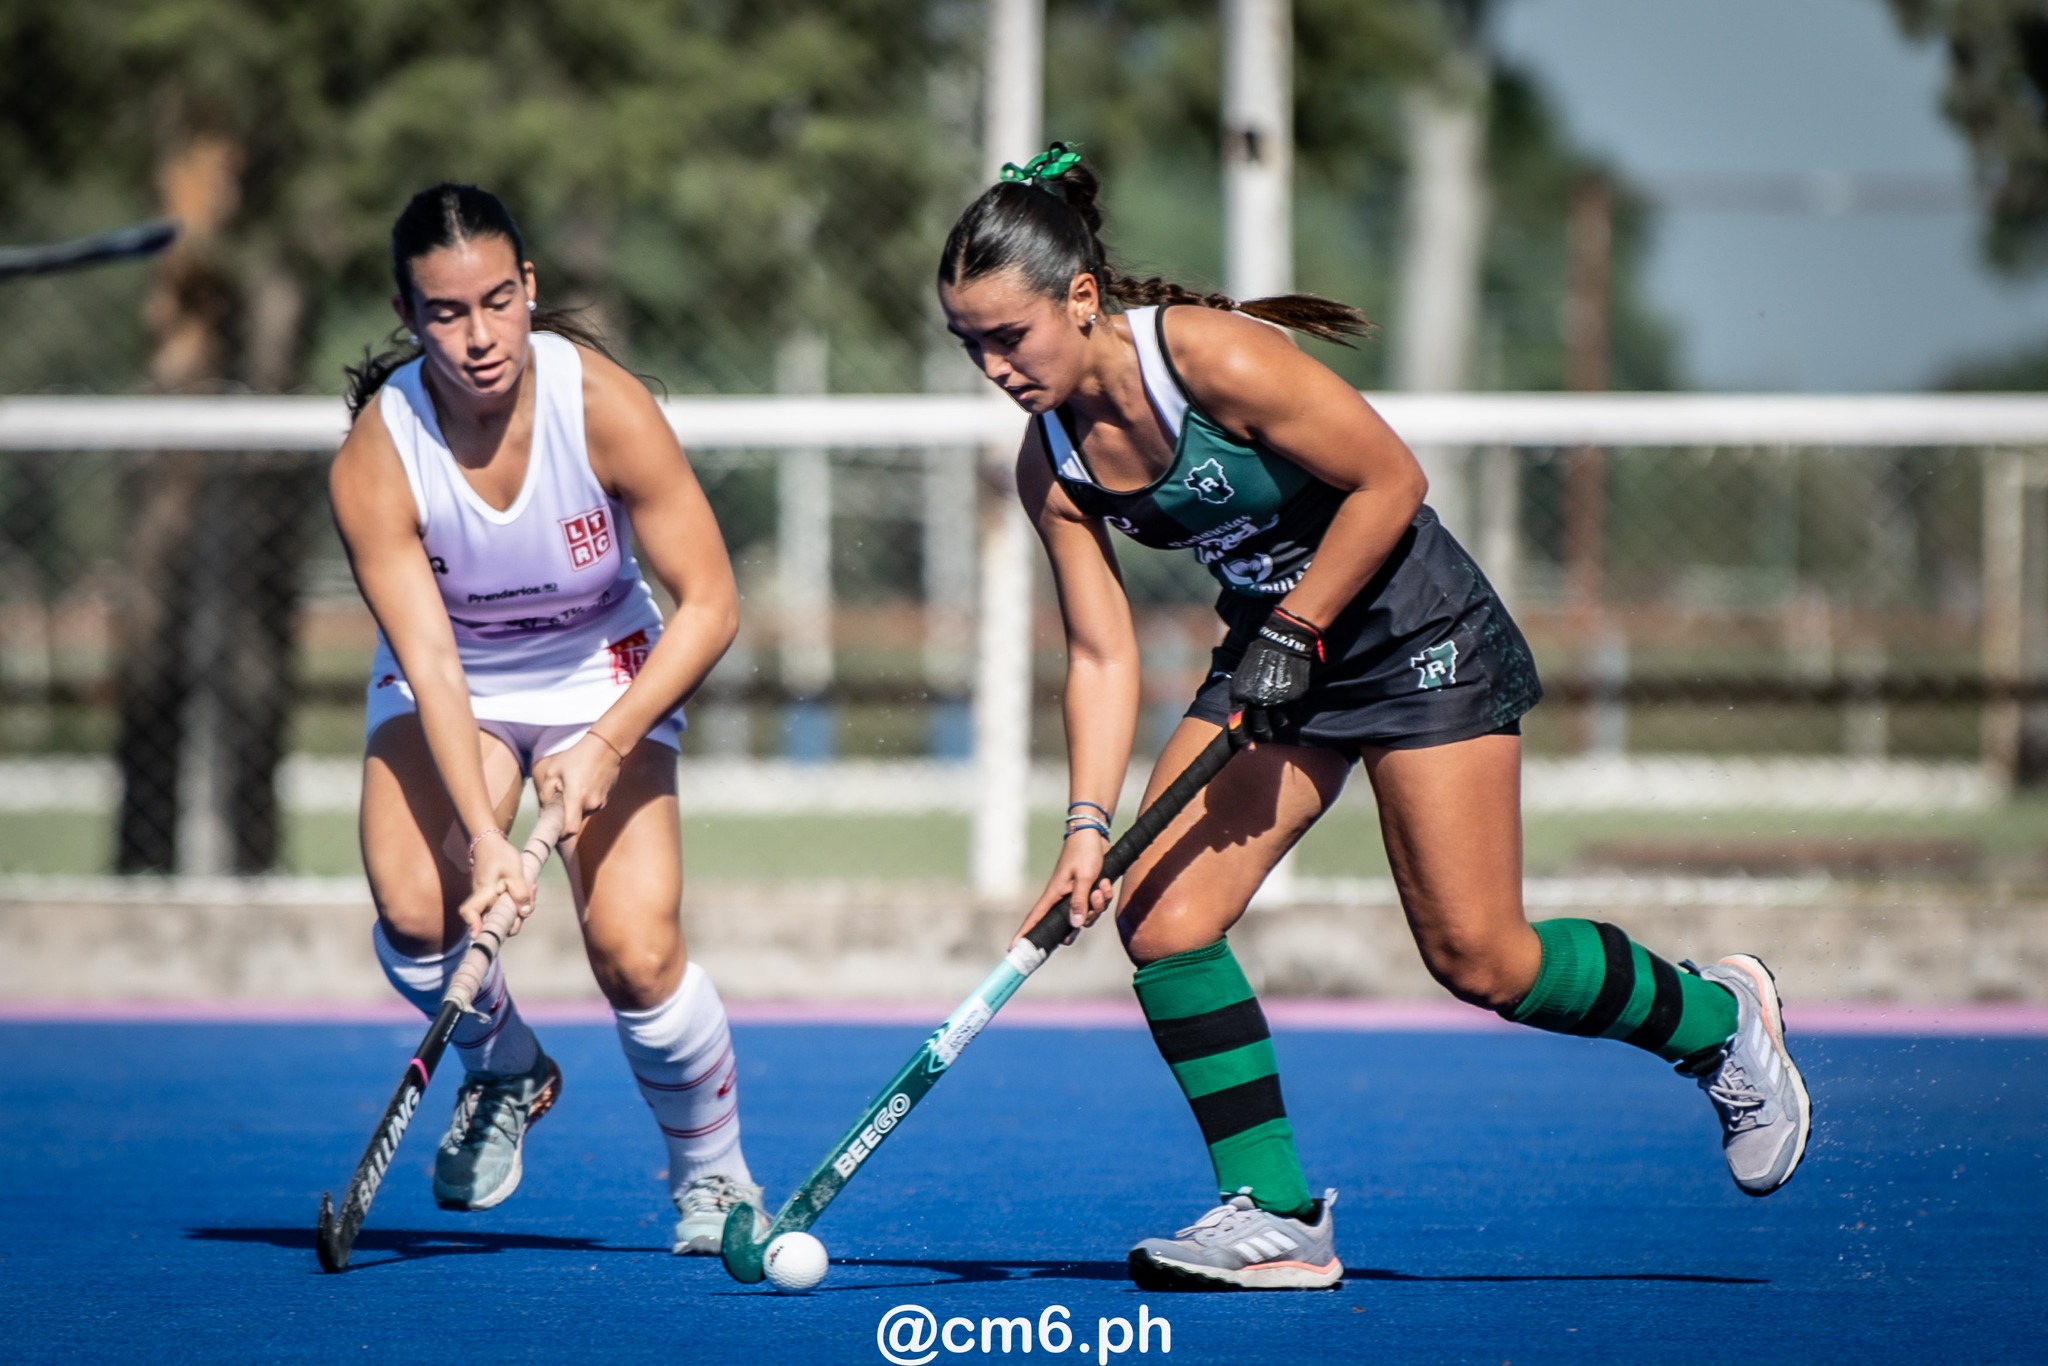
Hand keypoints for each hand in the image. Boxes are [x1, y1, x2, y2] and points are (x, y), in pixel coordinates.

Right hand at [456, 829, 536, 937]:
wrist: (492, 842)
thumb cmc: (500, 855)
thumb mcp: (514, 872)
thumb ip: (520, 893)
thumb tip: (524, 913)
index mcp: (483, 893)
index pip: (469, 912)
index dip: (473, 924)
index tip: (478, 934)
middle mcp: (483, 900)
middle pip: (495, 921)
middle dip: (515, 918)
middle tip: (529, 902)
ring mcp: (489, 900)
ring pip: (504, 914)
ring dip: (521, 907)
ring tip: (532, 888)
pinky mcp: (495, 897)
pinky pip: (507, 905)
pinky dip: (520, 900)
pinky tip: (529, 888)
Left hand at [531, 731, 625, 839]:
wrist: (606, 746)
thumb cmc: (576, 757)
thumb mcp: (553, 771)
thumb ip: (546, 794)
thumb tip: (544, 813)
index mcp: (576, 798)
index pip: (569, 830)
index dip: (560, 834)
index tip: (553, 829)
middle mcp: (591, 804)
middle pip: (574, 821)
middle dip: (565, 815)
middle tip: (559, 798)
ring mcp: (601, 802)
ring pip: (583, 814)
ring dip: (575, 807)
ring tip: (573, 787)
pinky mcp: (606, 799)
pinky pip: (591, 807)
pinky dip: (584, 801)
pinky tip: (583, 784)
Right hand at [1012, 830, 1114, 947]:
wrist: (1094, 836)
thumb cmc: (1084, 853)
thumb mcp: (1084, 878)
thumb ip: (1080, 902)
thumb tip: (1075, 926)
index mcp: (1053, 895)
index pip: (1035, 918)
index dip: (1023, 934)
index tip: (1012, 950)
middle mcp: (1062, 899)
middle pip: (1068, 926)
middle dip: (1084, 921)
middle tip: (1092, 904)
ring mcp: (1074, 897)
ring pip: (1087, 918)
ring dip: (1098, 905)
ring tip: (1101, 887)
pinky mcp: (1087, 894)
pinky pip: (1096, 907)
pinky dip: (1104, 897)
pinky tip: (1105, 883)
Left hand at [1227, 606, 1321, 748]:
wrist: (1282, 641)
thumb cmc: (1258, 659)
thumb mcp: (1241, 678)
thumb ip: (1240, 701)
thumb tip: (1238, 724)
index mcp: (1240, 696)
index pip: (1238, 728)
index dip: (1243, 741)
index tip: (1248, 749)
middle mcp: (1258, 701)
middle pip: (1262, 732)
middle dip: (1263, 736)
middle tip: (1265, 733)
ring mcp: (1278, 700)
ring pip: (1280, 725)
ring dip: (1278, 720)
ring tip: (1277, 705)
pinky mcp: (1295, 697)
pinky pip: (1293, 715)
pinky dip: (1291, 711)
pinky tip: (1287, 698)